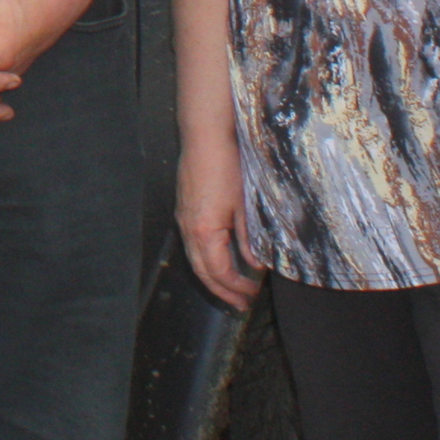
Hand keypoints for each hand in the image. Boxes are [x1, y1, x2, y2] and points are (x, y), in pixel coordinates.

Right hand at [175, 140, 264, 311]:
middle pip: (201, 270)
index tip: (251, 296)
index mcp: (203, 231)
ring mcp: (183, 217)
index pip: (218, 271)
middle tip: (239, 304)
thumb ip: (249, 238)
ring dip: (212, 276)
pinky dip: (206, 258)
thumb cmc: (225, 165)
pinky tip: (219, 258)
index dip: (235, 287)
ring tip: (230, 287)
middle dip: (221, 290)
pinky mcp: (185, 207)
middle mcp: (187, 227)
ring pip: (195, 258)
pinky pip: (192, 243)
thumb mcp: (244, 204)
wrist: (206, 135)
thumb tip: (256, 264)